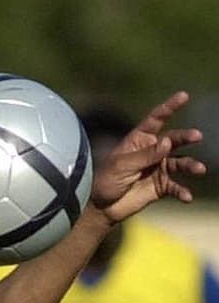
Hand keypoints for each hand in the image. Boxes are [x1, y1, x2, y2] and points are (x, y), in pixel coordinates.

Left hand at [90, 92, 204, 224]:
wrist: (103, 206)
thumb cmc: (107, 180)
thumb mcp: (122, 165)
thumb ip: (145, 155)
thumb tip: (167, 142)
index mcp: (140, 139)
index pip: (156, 119)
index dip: (170, 107)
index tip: (184, 96)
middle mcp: (154, 150)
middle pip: (174, 140)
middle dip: (186, 137)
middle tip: (197, 136)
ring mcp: (159, 167)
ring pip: (180, 162)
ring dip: (190, 165)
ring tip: (199, 169)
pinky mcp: (162, 185)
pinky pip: (175, 187)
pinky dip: (182, 191)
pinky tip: (187, 197)